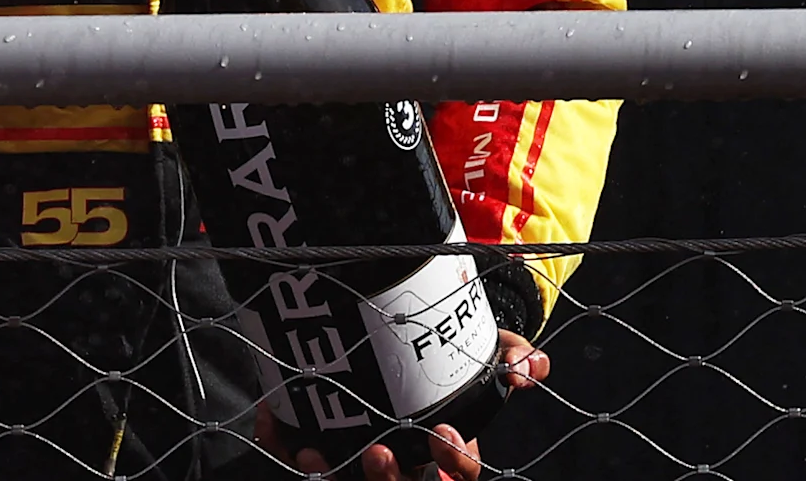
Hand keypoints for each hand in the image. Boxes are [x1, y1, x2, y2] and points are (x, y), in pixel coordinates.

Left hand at [283, 335, 541, 478]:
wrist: (397, 339)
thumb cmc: (445, 360)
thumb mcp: (479, 352)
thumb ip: (509, 355)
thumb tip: (529, 366)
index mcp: (445, 452)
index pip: (458, 476)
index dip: (454, 464)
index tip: (444, 434)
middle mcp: (406, 464)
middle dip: (387, 479)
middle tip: (378, 450)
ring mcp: (363, 462)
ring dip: (333, 475)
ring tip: (318, 453)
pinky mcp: (324, 448)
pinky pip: (302, 457)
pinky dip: (285, 442)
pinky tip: (276, 421)